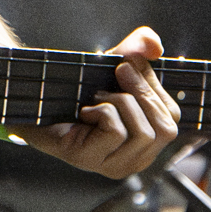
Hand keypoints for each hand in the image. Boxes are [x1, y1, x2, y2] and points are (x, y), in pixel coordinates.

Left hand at [28, 26, 180, 178]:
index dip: (155, 88)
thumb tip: (154, 45)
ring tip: (98, 97)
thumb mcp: (115, 65)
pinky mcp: (88, 161)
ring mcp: (112, 166)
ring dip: (120, 102)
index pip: (173, 118)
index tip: (131, 66)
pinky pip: (115, 132)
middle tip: (118, 72)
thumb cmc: (81, 89)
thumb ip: (138, 48)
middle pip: (165, 129)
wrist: (37, 97)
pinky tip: (86, 111)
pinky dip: (102, 111)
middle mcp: (135, 160)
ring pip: (143, 133)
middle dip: (142, 92)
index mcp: (147, 142)